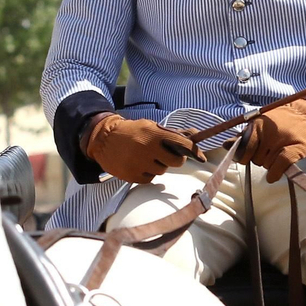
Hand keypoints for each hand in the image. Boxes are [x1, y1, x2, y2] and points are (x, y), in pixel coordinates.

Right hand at [83, 114, 204, 183]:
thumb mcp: (151, 127)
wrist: (104, 139)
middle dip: (175, 159)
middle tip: (167, 155)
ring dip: (159, 165)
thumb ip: (172, 133)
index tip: (200, 156)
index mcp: (154, 134)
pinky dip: (148, 173)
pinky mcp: (132, 176)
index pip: (181, 144)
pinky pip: (150, 179)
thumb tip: (196, 134)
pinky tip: (139, 164)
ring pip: (162, 171)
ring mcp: (139, 164)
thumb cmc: (132, 132)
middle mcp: (147, 150)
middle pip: (176, 162)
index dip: (193, 150)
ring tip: (146, 157)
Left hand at [236, 99, 305, 182]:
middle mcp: (268, 133)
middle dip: (260, 158)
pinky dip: (275, 173)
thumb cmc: (281, 121)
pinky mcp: (295, 150)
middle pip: (255, 159)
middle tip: (269, 150)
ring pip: (266, 165)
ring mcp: (281, 141)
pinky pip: (279, 167)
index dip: (245, 156)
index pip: (244, 149)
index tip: (251, 154)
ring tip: (278, 152)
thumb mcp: (260, 124)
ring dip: (270, 164)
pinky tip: (274, 174)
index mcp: (257, 125)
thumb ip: (243, 137)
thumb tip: (225, 145)